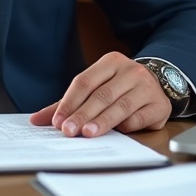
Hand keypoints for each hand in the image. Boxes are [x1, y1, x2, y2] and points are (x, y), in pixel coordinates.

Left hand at [28, 52, 169, 136]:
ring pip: (120, 107)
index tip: (57, 121)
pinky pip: (139, 118)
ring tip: (87, 134)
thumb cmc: (119, 87)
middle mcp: (131, 71)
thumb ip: (67, 103)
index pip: (84, 81)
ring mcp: (148, 87)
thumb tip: (36, 120)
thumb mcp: (95, 87)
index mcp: (111, 61)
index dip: (69, 102)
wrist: (160, 84)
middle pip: (101, 95)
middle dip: (82, 115)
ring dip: (102, 122)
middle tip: (68, 131)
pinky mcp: (160, 105)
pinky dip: (126, 126)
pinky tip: (118, 132)